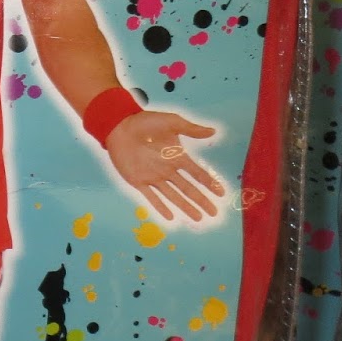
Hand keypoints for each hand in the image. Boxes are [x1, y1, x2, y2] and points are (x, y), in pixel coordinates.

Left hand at [104, 111, 224, 222]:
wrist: (119, 127)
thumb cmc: (145, 122)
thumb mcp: (171, 122)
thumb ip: (191, 129)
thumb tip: (213, 131)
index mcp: (177, 157)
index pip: (197, 173)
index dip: (210, 183)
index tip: (221, 193)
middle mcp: (168, 170)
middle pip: (188, 189)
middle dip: (201, 200)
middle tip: (213, 212)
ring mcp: (154, 177)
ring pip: (173, 196)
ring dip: (186, 207)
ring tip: (198, 218)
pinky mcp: (139, 181)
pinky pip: (152, 197)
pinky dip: (161, 207)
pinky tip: (171, 217)